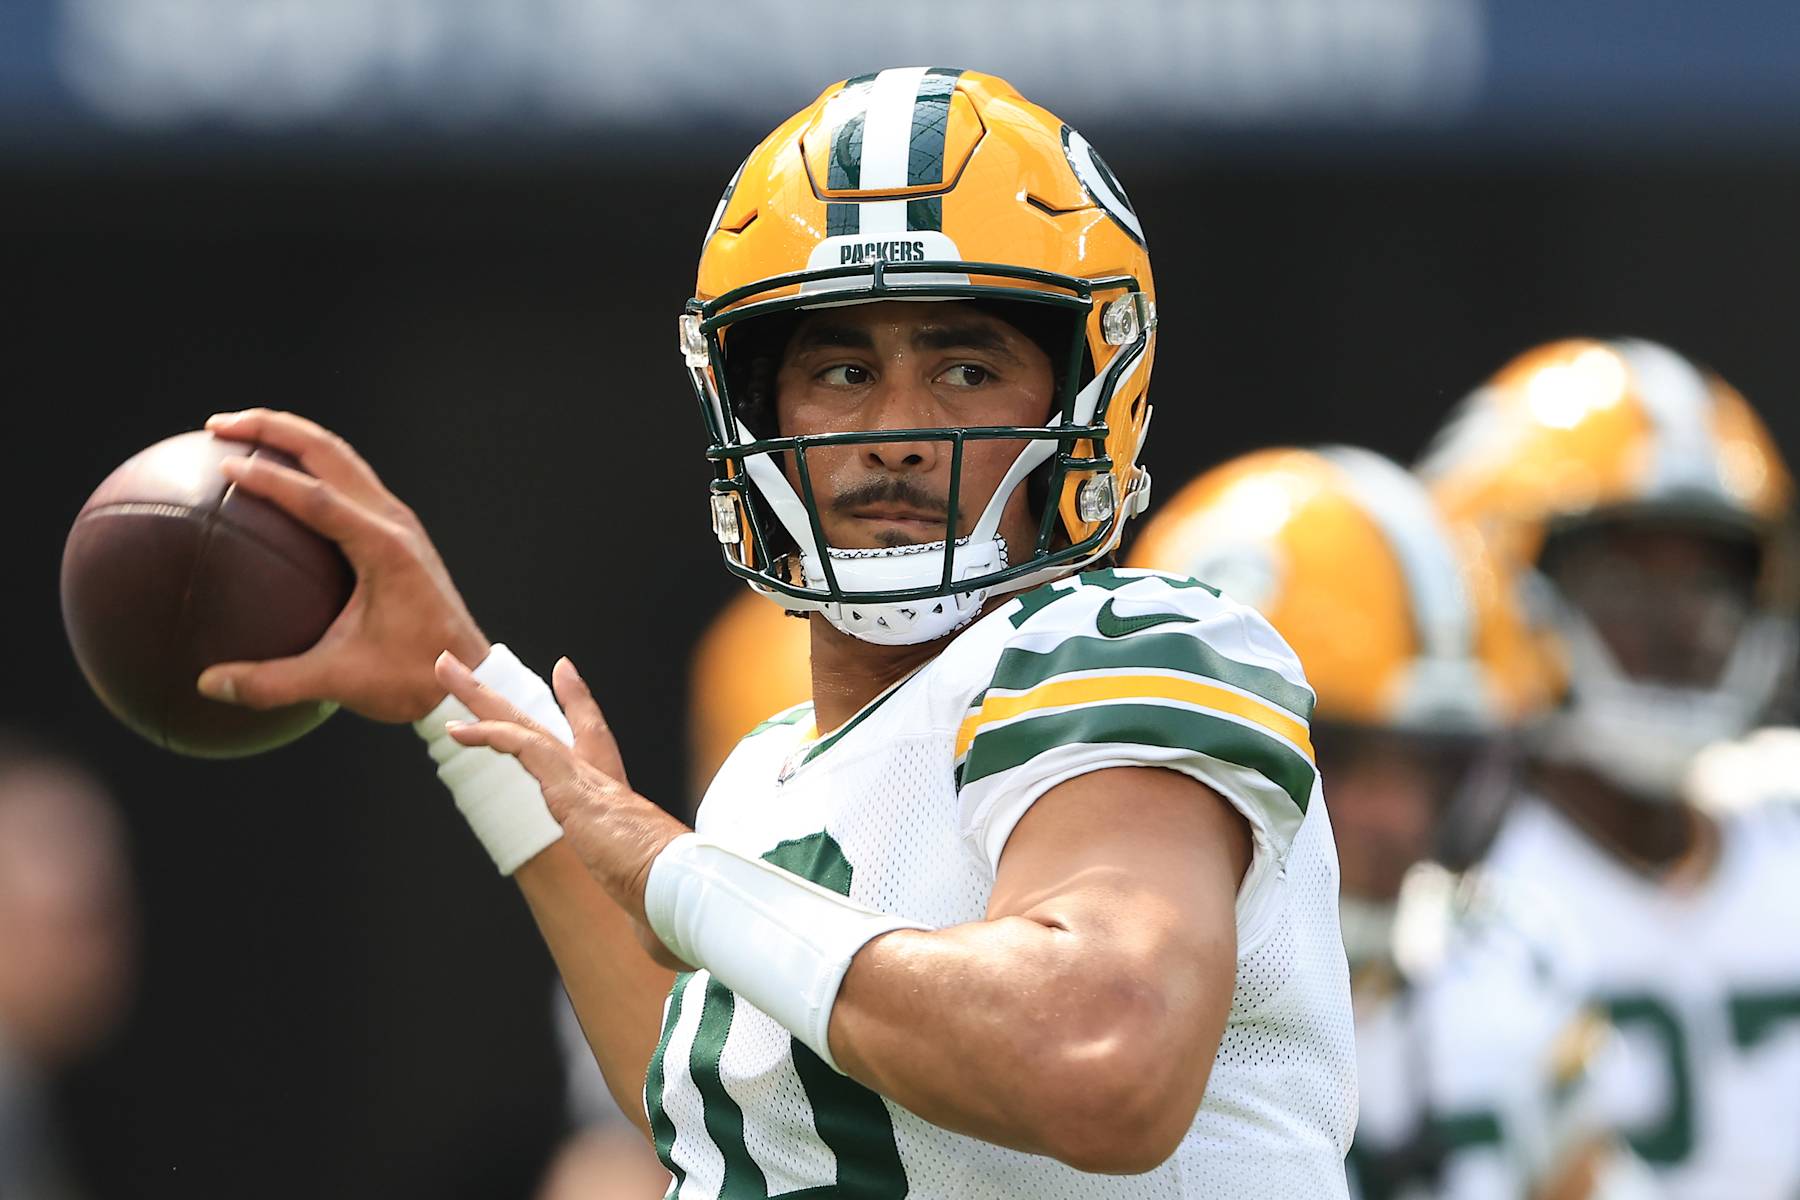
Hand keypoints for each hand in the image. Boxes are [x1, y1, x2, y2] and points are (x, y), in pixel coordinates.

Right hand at [195, 409, 490, 722]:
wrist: (464, 675)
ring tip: (238, 433)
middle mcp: (393, 523)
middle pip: (329, 452)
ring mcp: (397, 522)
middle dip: (273, 428)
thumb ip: (274, 683)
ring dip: (290, 438)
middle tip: (218, 426)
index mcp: (384, 548)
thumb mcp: (341, 681)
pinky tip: (270, 480)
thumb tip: (208, 685)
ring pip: (339, 458)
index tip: (223, 465)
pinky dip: (306, 467)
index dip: (270, 478)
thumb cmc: (410, 678)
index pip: (319, 498)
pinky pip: (345, 482)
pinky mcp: (394, 531)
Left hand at [434, 651, 686, 923]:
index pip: (594, 741)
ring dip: (481, 699)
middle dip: (502, 697)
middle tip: (467, 666)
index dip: (578, 704)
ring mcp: (586, 782)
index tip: (563, 672)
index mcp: (618, 805)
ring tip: (445, 671)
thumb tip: (658, 948)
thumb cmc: (681, 905)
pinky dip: (492, 734)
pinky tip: (458, 729)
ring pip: (524, 725)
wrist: (689, 893)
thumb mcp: (654, 911)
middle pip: (545, 724)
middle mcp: (601, 782)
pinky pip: (525, 748)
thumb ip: (648, 921)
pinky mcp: (573, 789)